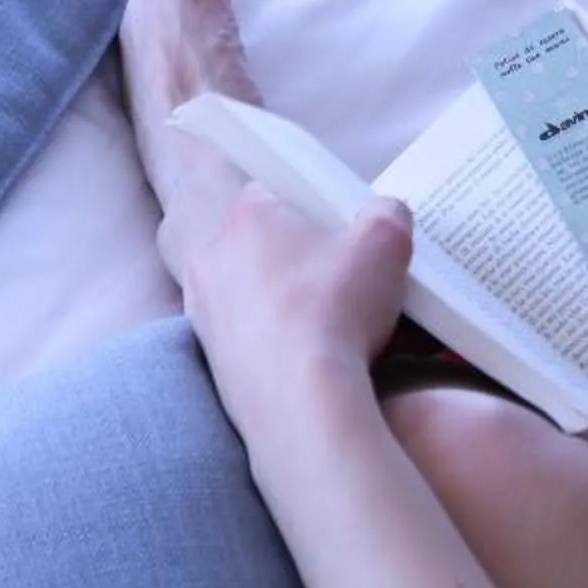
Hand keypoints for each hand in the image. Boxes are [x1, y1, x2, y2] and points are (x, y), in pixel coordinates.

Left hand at [176, 184, 414, 428]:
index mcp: (245, 216)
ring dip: (279, 298)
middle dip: (293, 254)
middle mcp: (210, 256)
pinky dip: (268, 336)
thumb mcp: (385, 242)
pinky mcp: (205, 351)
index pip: (271, 192)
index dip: (307, 207)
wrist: (295, 395)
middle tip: (335, 274)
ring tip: (324, 318)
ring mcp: (200, 306)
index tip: (335, 229)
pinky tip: (302, 351)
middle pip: (257, 242)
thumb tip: (383, 212)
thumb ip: (387, 212)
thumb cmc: (334, 308)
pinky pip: (242, 331)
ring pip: (246, 288)